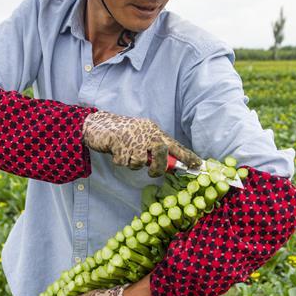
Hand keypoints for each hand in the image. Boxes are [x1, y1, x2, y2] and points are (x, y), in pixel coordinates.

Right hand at [81, 111, 200, 176]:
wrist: (98, 124)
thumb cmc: (122, 134)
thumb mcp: (141, 137)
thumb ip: (153, 149)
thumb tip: (168, 165)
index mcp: (153, 131)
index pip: (174, 144)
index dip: (186, 156)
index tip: (197, 165)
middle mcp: (145, 132)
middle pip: (161, 152)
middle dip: (158, 166)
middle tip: (152, 171)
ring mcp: (131, 137)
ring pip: (140, 161)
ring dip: (132, 163)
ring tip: (125, 155)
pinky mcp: (118, 142)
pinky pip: (124, 162)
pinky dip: (119, 161)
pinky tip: (116, 152)